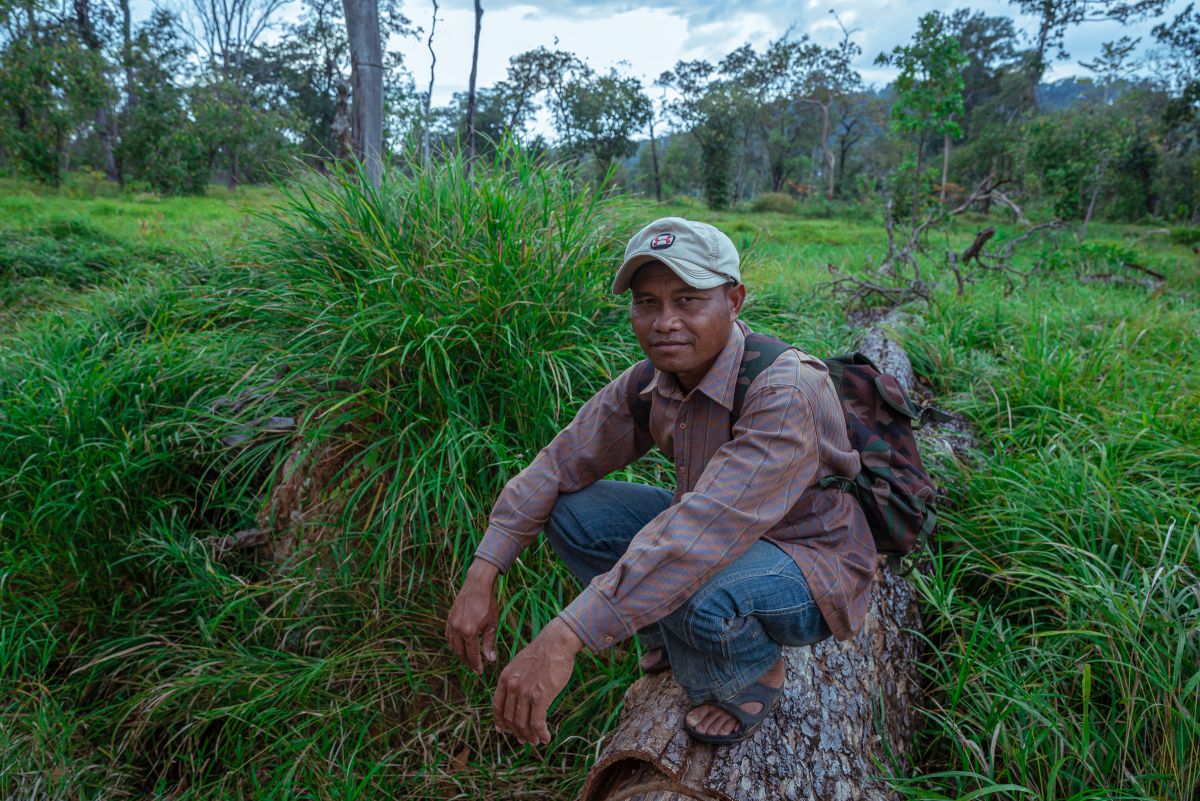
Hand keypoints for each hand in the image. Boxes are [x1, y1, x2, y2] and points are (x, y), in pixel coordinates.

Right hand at [445, 558, 499, 674]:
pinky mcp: (449, 619)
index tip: (480, 673)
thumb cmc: (488, 604)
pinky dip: (453, 644)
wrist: (477, 585)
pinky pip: (448, 636)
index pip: (472, 655)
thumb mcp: (492, 624)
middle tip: (475, 667)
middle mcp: (458, 630)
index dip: (476, 665)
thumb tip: (490, 660)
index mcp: (469, 632)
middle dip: (467, 662)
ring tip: (468, 658)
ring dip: (460, 654)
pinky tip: (460, 645)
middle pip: (460, 653)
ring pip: (452, 646)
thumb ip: (489, 643)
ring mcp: (451, 624)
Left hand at [492, 617, 582, 744]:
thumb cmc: (543, 652)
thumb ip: (516, 680)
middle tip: (525, 740)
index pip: (497, 706)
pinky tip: (546, 737)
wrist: (556, 643)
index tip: (503, 730)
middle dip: (517, 733)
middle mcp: (512, 687)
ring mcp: (525, 692)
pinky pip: (537, 723)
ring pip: (522, 724)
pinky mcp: (540, 697)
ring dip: (529, 736)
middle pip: (509, 718)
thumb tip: (518, 696)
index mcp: (505, 678)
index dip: (499, 721)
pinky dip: (540, 733)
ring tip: (536, 741)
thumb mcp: (521, 664)